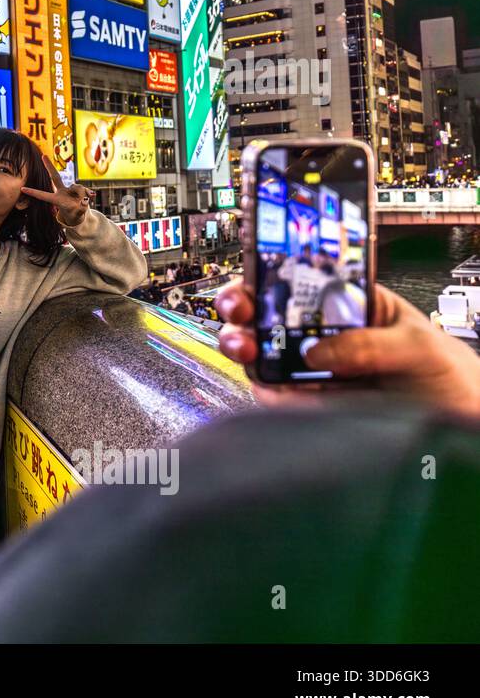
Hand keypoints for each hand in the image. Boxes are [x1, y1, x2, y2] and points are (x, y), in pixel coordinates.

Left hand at [20, 154, 91, 226]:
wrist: (80, 216)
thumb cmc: (75, 216)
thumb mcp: (78, 215)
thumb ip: (81, 208)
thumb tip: (85, 199)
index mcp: (56, 200)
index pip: (43, 195)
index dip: (33, 192)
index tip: (22, 189)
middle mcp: (61, 192)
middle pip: (55, 177)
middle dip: (49, 166)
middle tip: (43, 155)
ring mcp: (69, 189)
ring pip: (78, 187)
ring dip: (83, 194)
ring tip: (83, 203)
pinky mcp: (78, 189)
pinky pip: (85, 189)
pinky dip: (89, 193)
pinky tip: (92, 196)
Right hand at [215, 278, 479, 417]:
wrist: (464, 425)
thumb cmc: (449, 376)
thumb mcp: (420, 347)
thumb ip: (370, 345)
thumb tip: (318, 353)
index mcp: (351, 304)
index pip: (304, 280)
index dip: (274, 272)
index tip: (258, 272)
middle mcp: (324, 335)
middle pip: (270, 315)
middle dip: (245, 306)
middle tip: (241, 308)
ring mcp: (313, 371)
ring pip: (263, 353)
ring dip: (243, 344)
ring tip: (245, 346)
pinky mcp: (309, 406)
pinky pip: (276, 396)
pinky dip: (265, 390)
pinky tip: (270, 384)